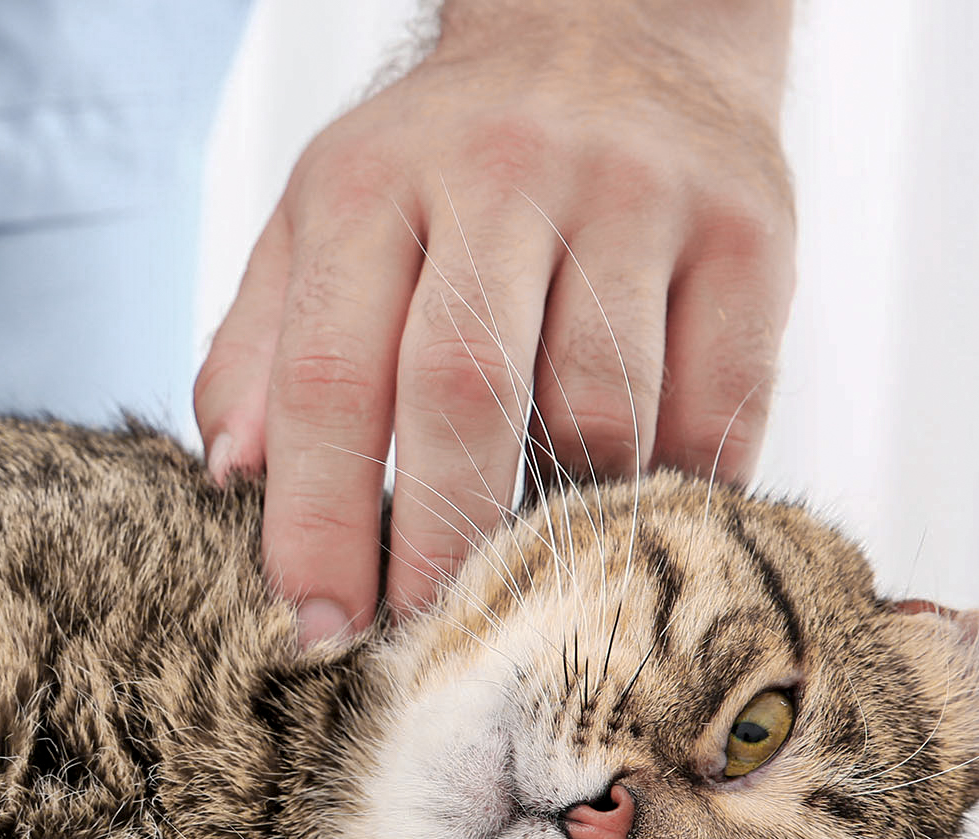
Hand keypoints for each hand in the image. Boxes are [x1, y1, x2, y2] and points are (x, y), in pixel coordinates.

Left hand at [195, 0, 794, 642]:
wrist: (619, 26)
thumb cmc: (449, 165)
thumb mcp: (327, 218)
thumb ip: (264, 347)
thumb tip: (230, 477)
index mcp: (372, 184)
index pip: (331, 374)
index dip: (321, 518)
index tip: (318, 626)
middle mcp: (503, 174)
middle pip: (466, 389)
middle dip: (442, 540)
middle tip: (433, 637)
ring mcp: (636, 196)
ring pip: (602, 413)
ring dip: (568, 516)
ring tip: (542, 559)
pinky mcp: (748, 232)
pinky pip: (716, 408)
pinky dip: (677, 482)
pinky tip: (641, 499)